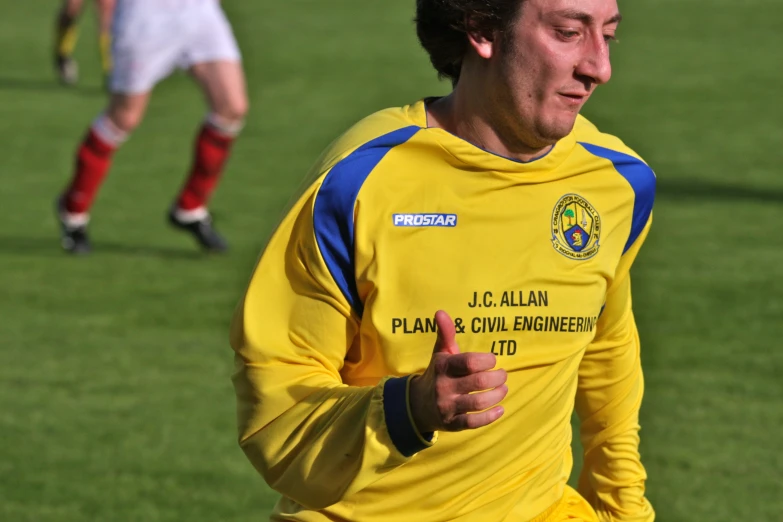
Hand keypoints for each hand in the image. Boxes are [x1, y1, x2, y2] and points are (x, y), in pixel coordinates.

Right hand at [408, 310, 507, 432]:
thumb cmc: (436, 373)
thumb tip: (440, 311)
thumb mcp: (440, 353)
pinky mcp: (452, 424)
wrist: (417, 404)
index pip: (468, 362)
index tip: (492, 360)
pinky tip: (501, 409)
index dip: (486, 360)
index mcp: (442, 366)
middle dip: (496, 378)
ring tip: (503, 389)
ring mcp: (447, 406)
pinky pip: (473, 423)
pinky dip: (490, 417)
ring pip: (477, 403)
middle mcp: (443, 387)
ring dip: (497, 396)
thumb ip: (445, 333)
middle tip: (503, 375)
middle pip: (477, 383)